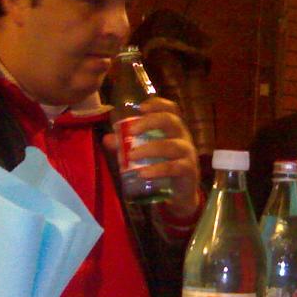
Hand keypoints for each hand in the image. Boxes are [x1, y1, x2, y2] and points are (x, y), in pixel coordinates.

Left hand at [103, 97, 200, 216]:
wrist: (181, 192)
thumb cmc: (163, 165)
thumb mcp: (145, 153)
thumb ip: (127, 145)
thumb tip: (108, 139)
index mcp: (173, 128)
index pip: (171, 109)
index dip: (158, 104)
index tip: (141, 108)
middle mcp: (182, 136)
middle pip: (171, 121)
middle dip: (150, 122)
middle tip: (131, 131)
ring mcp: (187, 153)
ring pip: (171, 145)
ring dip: (150, 149)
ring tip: (131, 155)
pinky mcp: (188, 171)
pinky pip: (174, 167)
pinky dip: (158, 169)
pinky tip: (143, 173)